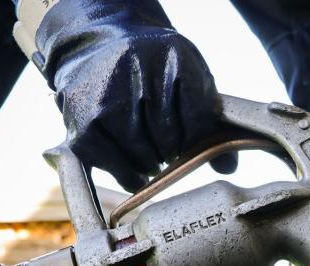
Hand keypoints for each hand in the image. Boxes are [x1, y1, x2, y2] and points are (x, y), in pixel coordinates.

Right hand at [35, 0, 220, 191]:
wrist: (102, 47)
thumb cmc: (156, 71)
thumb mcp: (190, 79)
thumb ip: (210, 118)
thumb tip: (228, 167)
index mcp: (173, 55)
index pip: (197, 116)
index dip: (198, 140)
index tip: (192, 143)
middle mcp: (135, 69)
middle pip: (168, 137)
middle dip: (174, 151)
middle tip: (170, 151)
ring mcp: (103, 96)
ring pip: (141, 153)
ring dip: (152, 164)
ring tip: (154, 157)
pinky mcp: (81, 121)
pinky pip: (111, 163)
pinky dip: (128, 175)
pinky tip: (137, 172)